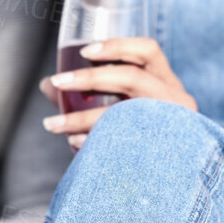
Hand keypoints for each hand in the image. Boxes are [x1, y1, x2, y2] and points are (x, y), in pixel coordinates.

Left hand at [40, 38, 196, 148]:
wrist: (171, 175)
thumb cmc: (142, 130)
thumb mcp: (122, 105)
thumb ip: (86, 92)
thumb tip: (47, 84)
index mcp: (166, 81)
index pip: (148, 50)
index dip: (117, 46)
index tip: (84, 52)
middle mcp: (176, 99)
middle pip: (133, 78)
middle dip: (90, 78)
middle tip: (57, 81)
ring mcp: (174, 126)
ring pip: (123, 114)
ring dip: (81, 117)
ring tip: (52, 124)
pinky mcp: (162, 152)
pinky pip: (123, 143)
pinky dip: (93, 140)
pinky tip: (74, 142)